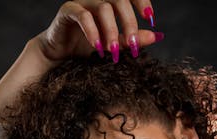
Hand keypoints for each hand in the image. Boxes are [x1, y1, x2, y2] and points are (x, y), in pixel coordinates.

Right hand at [36, 0, 160, 62]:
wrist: (59, 55)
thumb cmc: (85, 48)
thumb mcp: (112, 45)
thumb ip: (130, 39)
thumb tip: (157, 36)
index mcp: (110, 2)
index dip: (141, 2)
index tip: (150, 18)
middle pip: (119, 0)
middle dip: (129, 23)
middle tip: (133, 45)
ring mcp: (83, 2)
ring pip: (103, 8)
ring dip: (111, 31)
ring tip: (112, 51)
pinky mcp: (68, 10)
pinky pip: (83, 16)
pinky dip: (92, 31)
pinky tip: (97, 46)